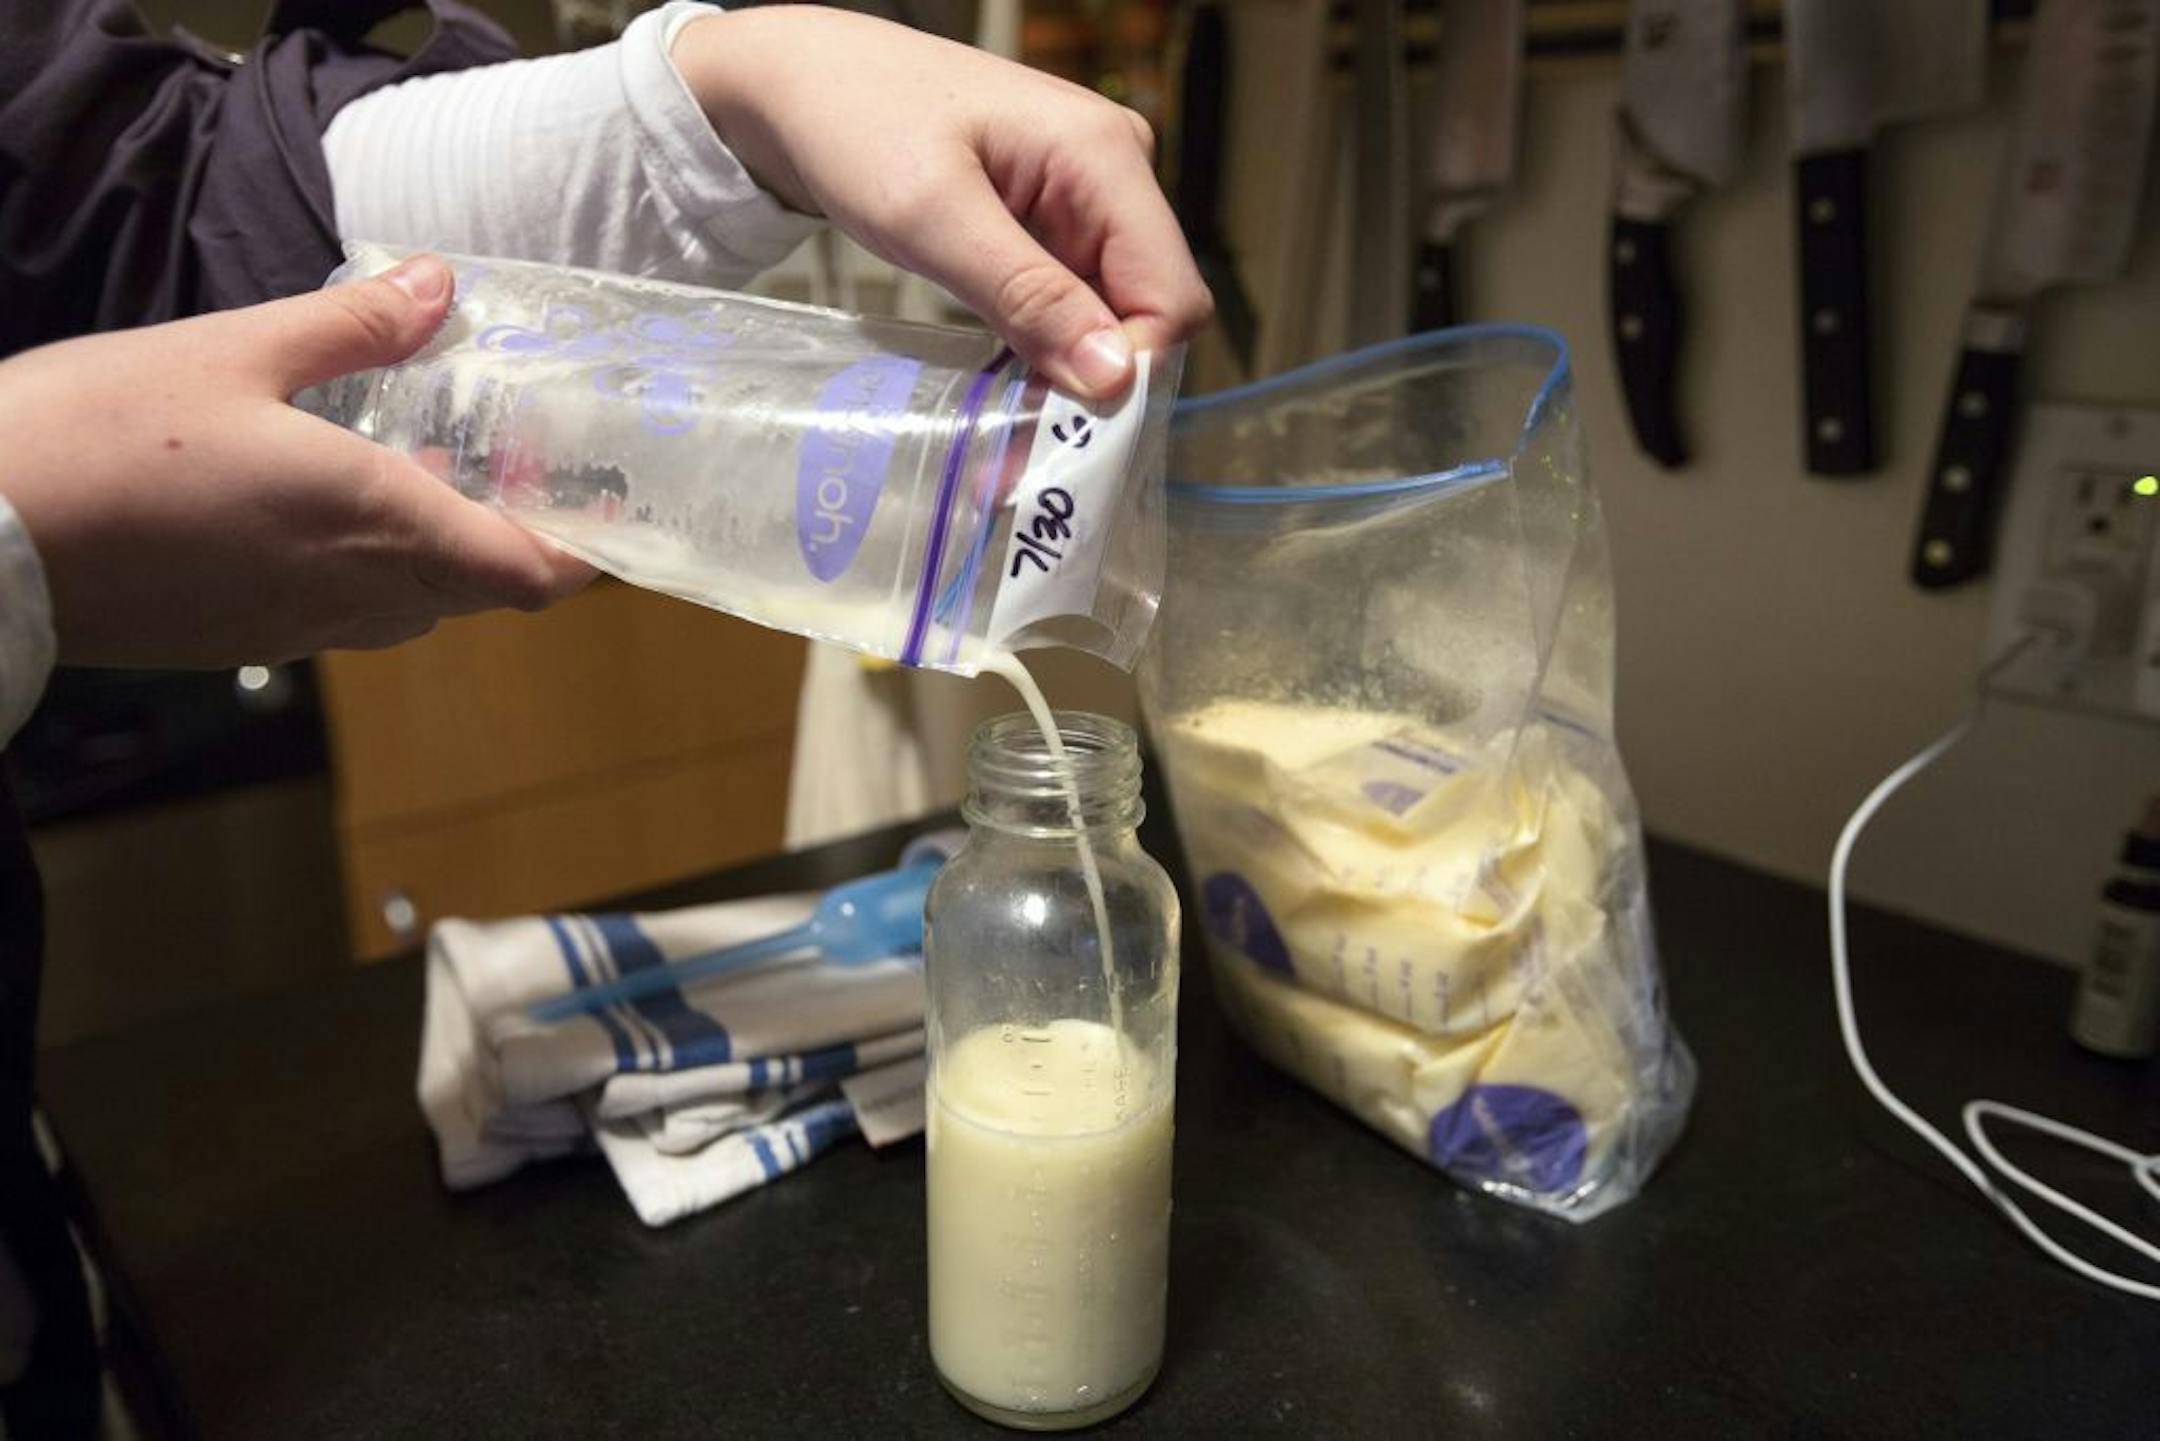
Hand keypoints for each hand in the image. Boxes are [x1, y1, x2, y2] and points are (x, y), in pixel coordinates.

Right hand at [0, 254, 592, 667]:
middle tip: (516, 465)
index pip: (530, 574)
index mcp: (382, 524)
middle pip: (482, 590)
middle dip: (515, 540)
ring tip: (430, 472)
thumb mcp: (236, 352)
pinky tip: (332, 506)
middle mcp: (361, 594)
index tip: (608, 512)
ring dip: (442, 553)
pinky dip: (372, 567)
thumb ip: (353, 328)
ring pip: (416, 606)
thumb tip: (440, 285)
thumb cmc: (105, 437)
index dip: (583, 553)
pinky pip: (346, 612)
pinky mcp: (248, 641)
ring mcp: (303, 629)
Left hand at [673, 7, 1212, 399]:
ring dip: (1065, 380)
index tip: (1066, 433)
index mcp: (1104, 154)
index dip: (1132, 371)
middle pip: (1146, 310)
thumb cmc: (854, 121)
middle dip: (1095, 388)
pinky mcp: (1052, 225)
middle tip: (1022, 458)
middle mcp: (1113, 174)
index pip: (1170, 292)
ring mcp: (1084, 200)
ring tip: (1003, 445)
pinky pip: (1070, 305)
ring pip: (1108, 318)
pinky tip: (1003, 394)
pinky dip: (1041, 354)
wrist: (800, 83)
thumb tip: (1112, 376)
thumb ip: (1026, 294)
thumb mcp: (931, 216)